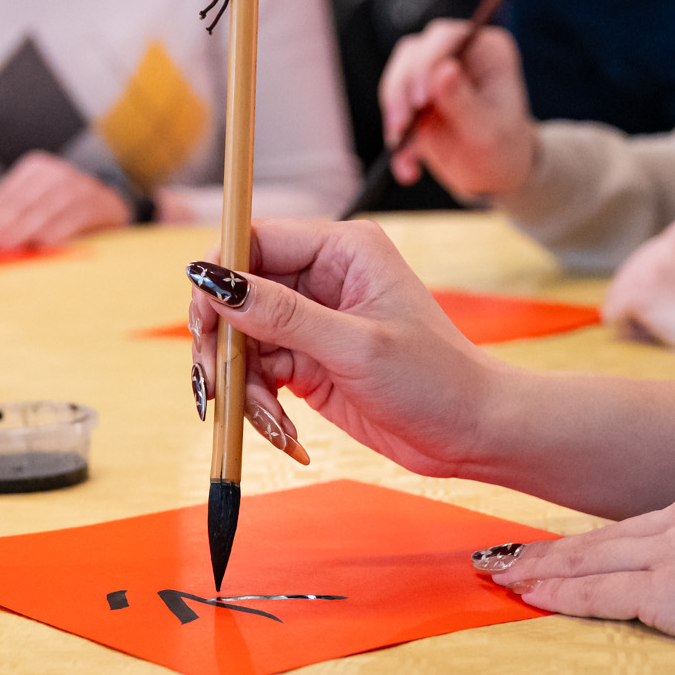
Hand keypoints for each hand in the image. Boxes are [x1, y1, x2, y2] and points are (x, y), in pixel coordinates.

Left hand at [0, 151, 131, 250]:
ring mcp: (77, 185)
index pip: (5, 193)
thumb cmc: (65, 209)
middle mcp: (55, 171)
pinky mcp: (94, 202)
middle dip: (1, 228)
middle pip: (20, 203)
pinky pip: (68, 221)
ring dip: (22, 234)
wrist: (109, 207)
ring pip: (41, 212)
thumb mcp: (31, 203)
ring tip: (6, 250)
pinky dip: (53, 236)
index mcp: (35, 168)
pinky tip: (40, 249)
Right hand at [185, 219, 503, 478]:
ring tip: (271, 422)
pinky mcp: (307, 360)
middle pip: (237, 293)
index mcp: (342, 248)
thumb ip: (281, 313)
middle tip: (217, 389)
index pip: (253, 240)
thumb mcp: (355, 345)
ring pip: (242, 339)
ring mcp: (313, 320)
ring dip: (242, 385)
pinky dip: (259, 404)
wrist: (472, 433)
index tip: (202, 324)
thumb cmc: (435, 379)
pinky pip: (258, 373)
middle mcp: (323, 276)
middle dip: (223, 344)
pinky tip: (284, 431)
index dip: (218, 278)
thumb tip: (215, 281)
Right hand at [377, 19, 538, 197]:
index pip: (448, 38)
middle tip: (401, 126)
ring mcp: (432, 74)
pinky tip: (409, 167)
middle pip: (413, 54)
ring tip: (404, 153)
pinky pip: (393, 108)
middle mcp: (457, 53)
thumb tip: (445, 69)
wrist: (494, 174)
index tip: (421, 100)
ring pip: (397, 79)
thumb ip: (464, 101)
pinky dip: (395, 137)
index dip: (427, 62)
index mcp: (486, 50)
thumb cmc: (503, 149)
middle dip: (401, 90)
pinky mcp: (414, 96)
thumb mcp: (487, 132)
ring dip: (394, 114)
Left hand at [483, 470, 674, 674]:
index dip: (605, 539)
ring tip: (503, 577)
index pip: (650, 520)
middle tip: (507, 556)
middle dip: (554, 549)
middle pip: (610, 533)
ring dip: (543, 571)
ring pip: (596, 560)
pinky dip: (560, 598)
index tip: (572, 545)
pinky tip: (528, 599)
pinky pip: (601, 596)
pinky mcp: (672, 589)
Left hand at [601, 218, 674, 353]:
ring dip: (634, 314)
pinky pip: (615, 309)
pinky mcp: (647, 287)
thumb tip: (619, 289)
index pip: (657, 253)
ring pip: (623, 288)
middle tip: (669, 324)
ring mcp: (664, 259)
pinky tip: (654, 336)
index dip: (659, 286)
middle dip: (642, 298)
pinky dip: (624, 327)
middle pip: (636, 268)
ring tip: (668, 332)